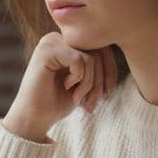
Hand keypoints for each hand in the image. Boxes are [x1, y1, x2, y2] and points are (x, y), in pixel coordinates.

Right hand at [3, 32, 118, 141]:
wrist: (33, 119)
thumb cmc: (57, 102)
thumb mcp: (84, 82)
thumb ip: (97, 65)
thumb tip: (124, 47)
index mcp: (67, 43)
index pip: (102, 48)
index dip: (110, 72)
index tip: (105, 95)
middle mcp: (58, 38)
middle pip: (99, 51)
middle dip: (101, 81)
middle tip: (93, 103)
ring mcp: (50, 42)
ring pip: (91, 58)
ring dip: (90, 84)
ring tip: (79, 99)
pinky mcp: (46, 51)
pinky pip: (79, 60)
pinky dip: (80, 79)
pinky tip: (68, 88)